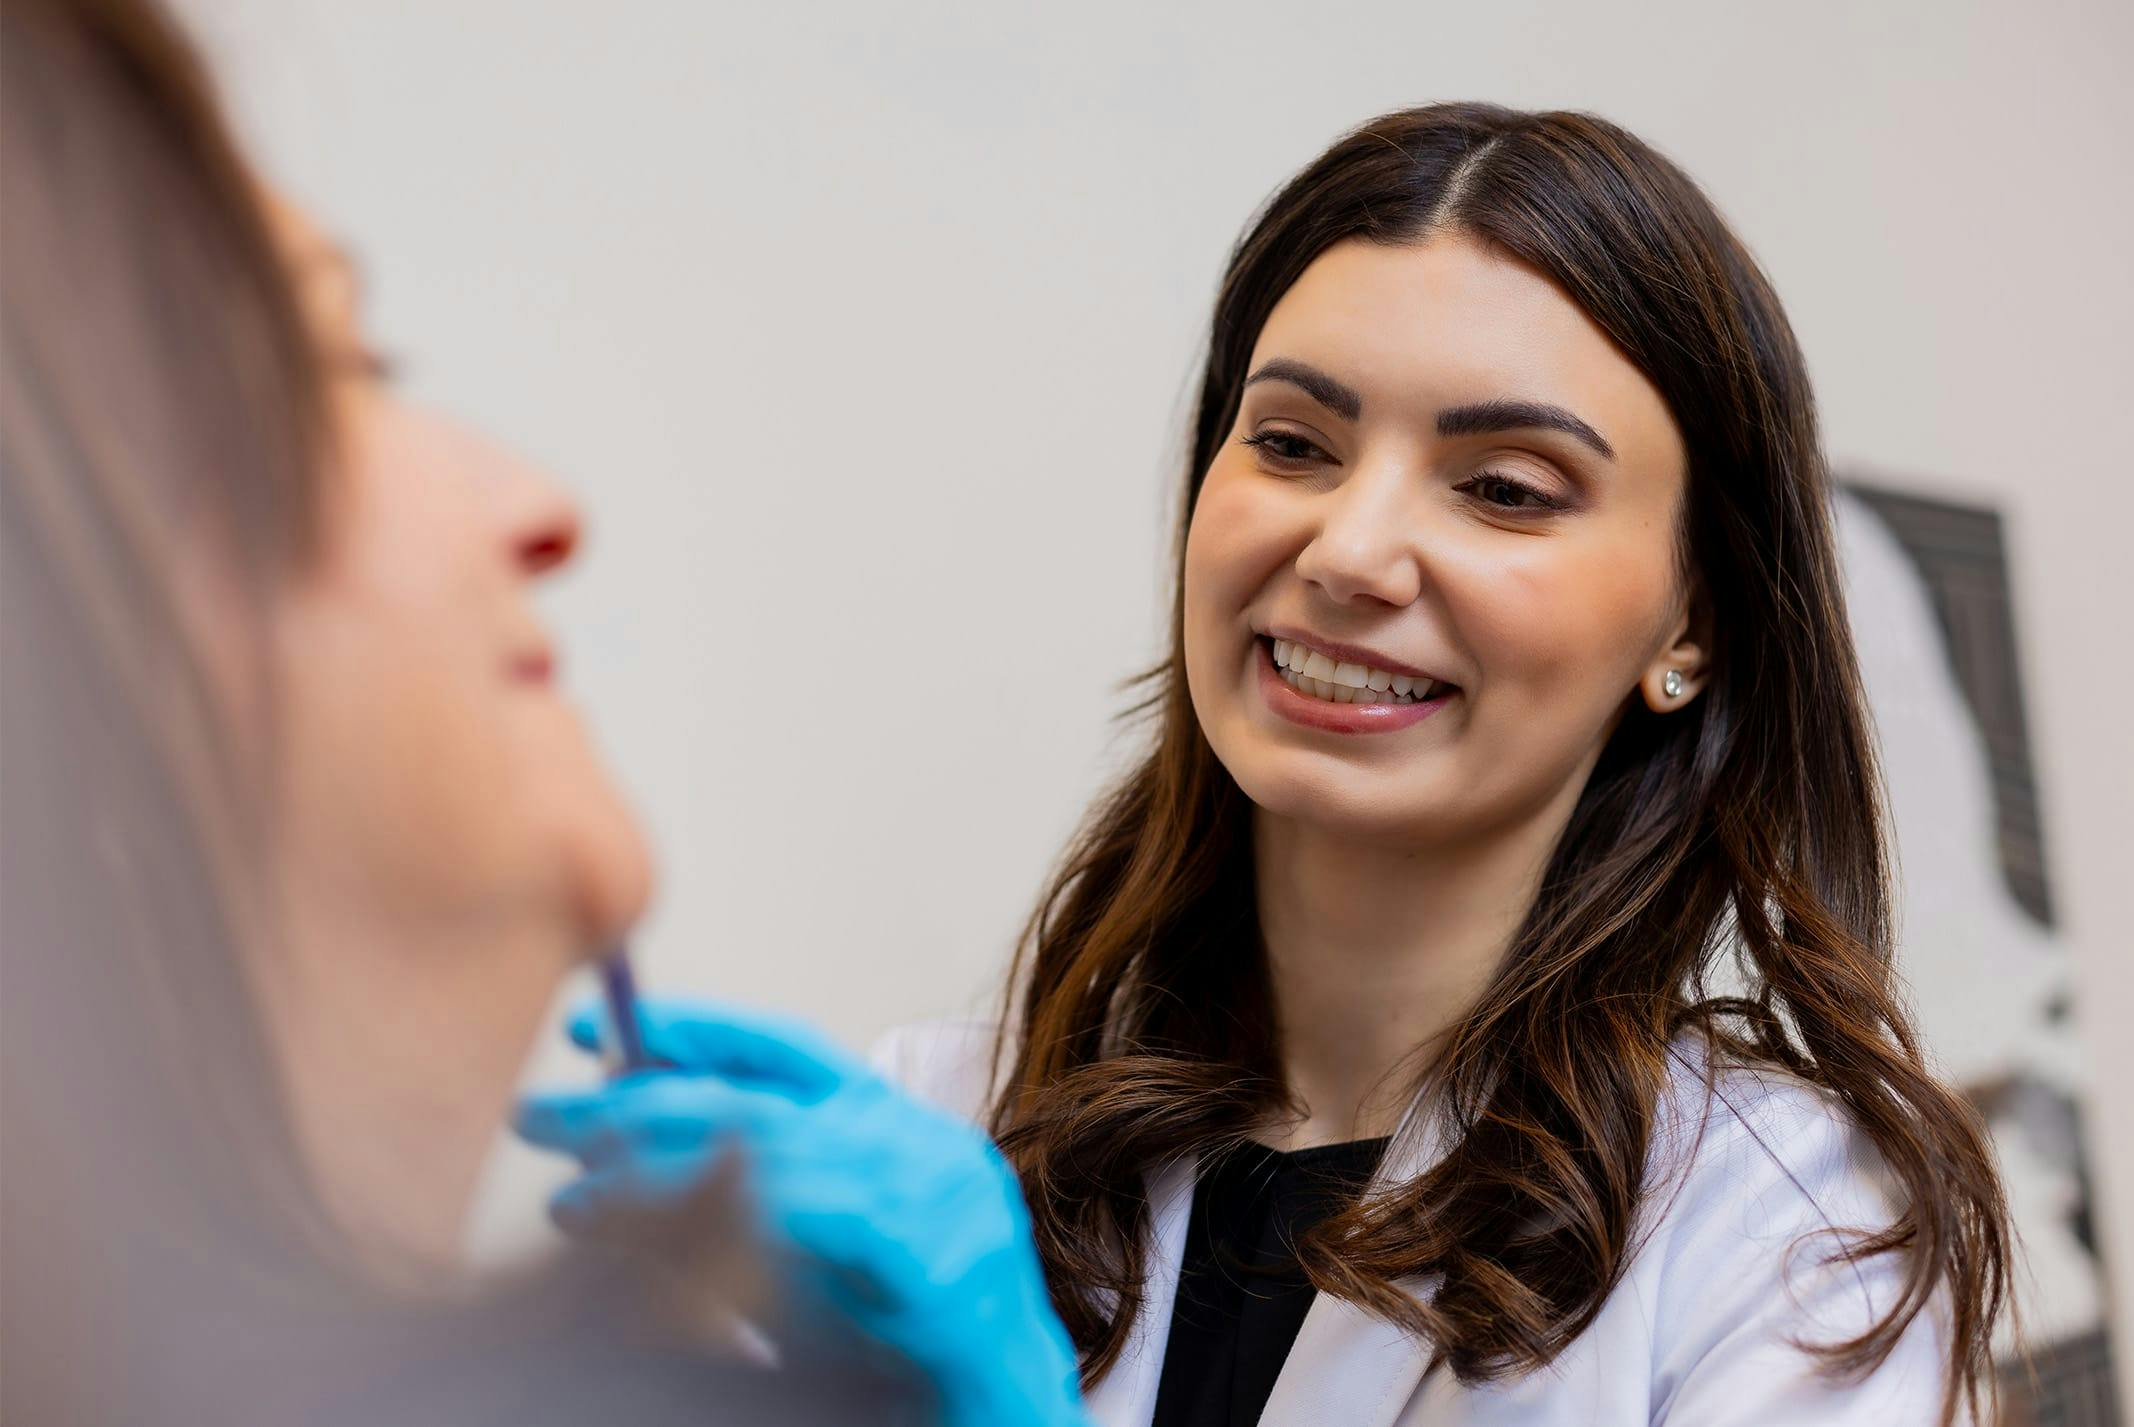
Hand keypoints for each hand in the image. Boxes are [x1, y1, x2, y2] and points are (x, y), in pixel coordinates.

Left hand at [516, 1000, 1086, 1426]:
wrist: (998, 1402)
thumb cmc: (889, 1333)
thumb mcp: (789, 1255)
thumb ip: (718, 1202)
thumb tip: (596, 1172)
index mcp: (882, 1119)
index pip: (773, 1048)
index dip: (680, 1029)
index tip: (586, 1026)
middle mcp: (906, 1137)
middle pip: (751, 1098)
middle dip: (632, 1102)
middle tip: (536, 1118)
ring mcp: (927, 1191)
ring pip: (768, 1151)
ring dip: (654, 1173)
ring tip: (569, 1200)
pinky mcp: (932, 1258)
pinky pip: (816, 1221)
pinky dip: (733, 1219)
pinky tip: (667, 1233)